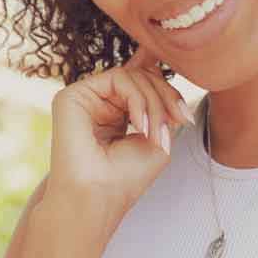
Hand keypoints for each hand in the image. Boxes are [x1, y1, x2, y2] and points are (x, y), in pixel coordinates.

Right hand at [45, 45, 195, 223]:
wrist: (95, 199)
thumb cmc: (124, 178)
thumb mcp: (156, 134)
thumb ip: (158, 100)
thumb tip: (157, 58)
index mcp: (117, 112)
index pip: (144, 83)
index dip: (167, 88)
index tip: (184, 117)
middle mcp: (100, 102)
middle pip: (143, 76)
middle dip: (166, 99)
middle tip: (174, 125)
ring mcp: (85, 97)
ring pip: (134, 75)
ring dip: (155, 103)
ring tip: (153, 133)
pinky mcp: (73, 95)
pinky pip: (119, 77)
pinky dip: (138, 99)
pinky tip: (140, 125)